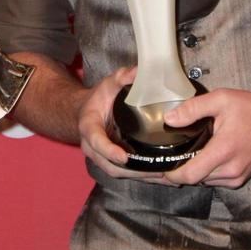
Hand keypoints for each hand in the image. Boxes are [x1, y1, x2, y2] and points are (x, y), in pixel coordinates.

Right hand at [76, 67, 187, 184]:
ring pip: (117, 172)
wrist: (86, 112)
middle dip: (132, 171)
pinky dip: (142, 176)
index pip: (96, 141)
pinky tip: (161, 176)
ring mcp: (100, 157)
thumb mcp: (108, 84)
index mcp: (89, 127)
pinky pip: (124, 173)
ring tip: (164, 176)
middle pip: (109, 164)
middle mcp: (92, 147)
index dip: (109, 150)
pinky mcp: (110, 162)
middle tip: (156, 171)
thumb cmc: (99, 98)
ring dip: (140, 177)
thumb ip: (122, 77)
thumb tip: (139, 72)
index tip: (124, 157)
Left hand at [163, 88, 250, 187]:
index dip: (170, 175)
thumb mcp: (220, 99)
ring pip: (205, 181)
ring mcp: (238, 176)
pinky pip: (216, 181)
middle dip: (177, 174)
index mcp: (223, 152)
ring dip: (193, 173)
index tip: (157, 169)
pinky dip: (205, 173)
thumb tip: (169, 119)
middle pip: (195, 180)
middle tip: (161, 164)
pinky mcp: (242, 178)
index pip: (190, 175)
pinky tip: (198, 160)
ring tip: (179, 159)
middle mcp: (230, 170)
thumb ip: (192, 109)